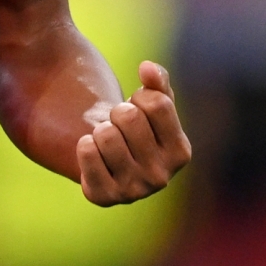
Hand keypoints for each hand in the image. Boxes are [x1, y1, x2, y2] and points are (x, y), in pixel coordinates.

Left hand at [77, 61, 190, 205]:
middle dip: (118, 112)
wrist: (110, 163)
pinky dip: (85, 145)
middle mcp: (161, 177)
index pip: (157, 103)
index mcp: (180, 152)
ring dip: (101, 129)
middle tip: (119, 126)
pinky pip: (86, 153)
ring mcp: (133, 191)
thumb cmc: (138, 127)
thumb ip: (157, 80)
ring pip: (106, 134)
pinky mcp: (104, 197)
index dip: (140, 97)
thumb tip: (147, 67)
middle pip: (129, 117)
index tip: (138, 109)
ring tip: (107, 141)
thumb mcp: (153, 103)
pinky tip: (93, 154)